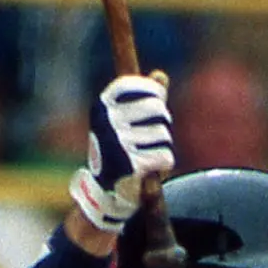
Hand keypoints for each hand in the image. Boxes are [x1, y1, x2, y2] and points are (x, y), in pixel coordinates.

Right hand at [69, 74, 173, 235]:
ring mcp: (117, 143)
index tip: (157, 105)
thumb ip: (145, 98)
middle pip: (157, 108)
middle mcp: (107, 122)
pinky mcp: (130, 165)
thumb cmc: (119, 150)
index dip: (155, 93)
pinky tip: (152, 169)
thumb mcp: (126, 120)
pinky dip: (164, 164)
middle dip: (162, 123)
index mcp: (103, 106)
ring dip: (164, 146)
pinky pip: (164, 156)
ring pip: (163, 134)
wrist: (105, 193)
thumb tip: (161, 75)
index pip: (138, 86)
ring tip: (149, 154)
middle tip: (154, 137)